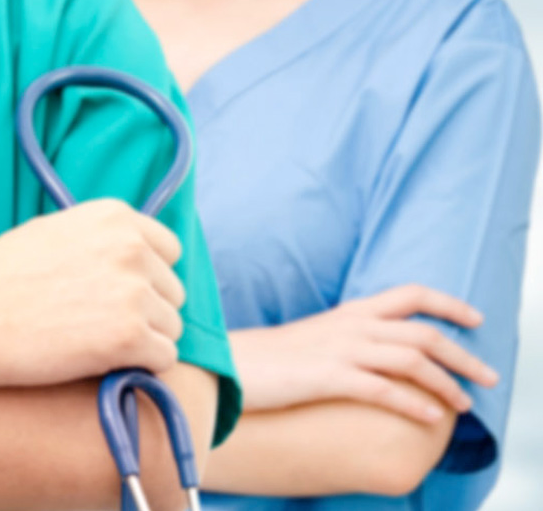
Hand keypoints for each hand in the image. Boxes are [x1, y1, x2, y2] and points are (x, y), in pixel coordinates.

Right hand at [0, 199, 185, 388]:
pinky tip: (99, 363)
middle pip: (172, 292)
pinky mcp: (129, 337)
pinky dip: (138, 368)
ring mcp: (133, 292)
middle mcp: (131, 248)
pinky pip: (163, 358)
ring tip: (90, 343)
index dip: (145, 278)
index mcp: (114, 217)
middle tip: (94, 325)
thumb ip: (100, 238)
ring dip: (140, 342)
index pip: (169, 250)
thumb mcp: (52, 232)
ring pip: (171, 327)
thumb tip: (139, 256)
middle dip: (144, 312)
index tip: (114, 296)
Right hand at [232, 285, 497, 422]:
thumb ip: (343, 340)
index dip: (449, 305)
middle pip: (423, 333)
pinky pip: (384, 389)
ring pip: (413, 360)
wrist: (224, 364)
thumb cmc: (264, 359)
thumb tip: (369, 356)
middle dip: (463, 356)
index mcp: (348, 313)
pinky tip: (429, 417)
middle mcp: (350, 326)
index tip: (474, 319)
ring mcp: (340, 350)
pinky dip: (413, 404)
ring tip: (464, 406)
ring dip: (447, 384)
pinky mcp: (327, 377)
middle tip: (487, 377)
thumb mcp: (311, 340)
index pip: (411, 294)